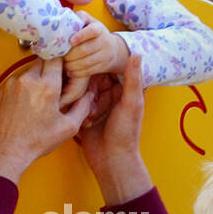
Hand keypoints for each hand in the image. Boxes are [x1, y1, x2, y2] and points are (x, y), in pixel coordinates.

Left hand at [0, 57, 94, 181]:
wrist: (7, 149)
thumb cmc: (35, 141)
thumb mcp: (68, 128)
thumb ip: (83, 107)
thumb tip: (89, 95)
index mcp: (47, 87)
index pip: (57, 57)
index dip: (64, 60)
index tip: (66, 67)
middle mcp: (29, 80)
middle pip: (44, 59)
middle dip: (51, 68)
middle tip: (56, 82)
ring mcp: (14, 82)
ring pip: (31, 68)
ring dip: (38, 76)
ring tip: (42, 96)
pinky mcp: (4, 87)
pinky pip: (19, 77)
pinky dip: (26, 84)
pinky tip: (29, 101)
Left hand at [64, 11, 128, 77]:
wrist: (112, 48)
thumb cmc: (93, 33)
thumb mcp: (89, 22)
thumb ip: (79, 18)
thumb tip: (64, 18)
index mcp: (99, 28)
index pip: (92, 31)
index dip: (81, 36)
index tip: (70, 41)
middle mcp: (104, 41)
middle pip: (85, 50)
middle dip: (70, 55)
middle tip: (61, 56)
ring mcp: (105, 55)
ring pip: (86, 62)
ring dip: (72, 65)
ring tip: (64, 64)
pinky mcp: (104, 66)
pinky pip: (89, 71)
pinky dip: (77, 72)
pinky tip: (69, 71)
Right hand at [76, 52, 144, 175]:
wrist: (112, 160)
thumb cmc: (125, 133)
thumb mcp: (131, 104)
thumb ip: (133, 79)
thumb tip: (137, 53)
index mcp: (122, 90)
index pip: (106, 70)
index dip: (98, 68)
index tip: (89, 66)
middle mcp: (108, 95)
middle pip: (91, 79)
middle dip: (86, 86)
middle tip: (87, 96)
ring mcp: (95, 105)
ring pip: (81, 91)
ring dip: (81, 100)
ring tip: (90, 113)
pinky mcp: (84, 116)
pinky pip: (75, 105)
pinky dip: (76, 110)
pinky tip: (84, 121)